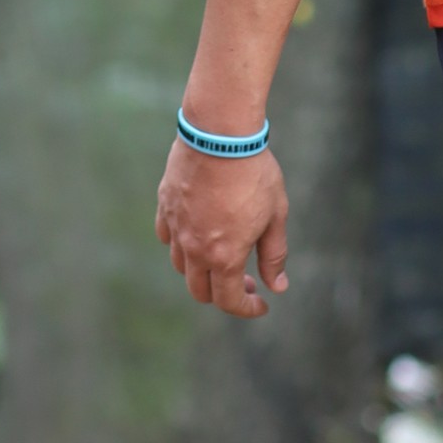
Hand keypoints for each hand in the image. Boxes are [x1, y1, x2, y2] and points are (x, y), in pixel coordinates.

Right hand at [156, 142, 288, 321]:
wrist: (219, 134)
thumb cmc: (253, 173)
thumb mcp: (275, 216)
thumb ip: (274, 255)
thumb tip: (277, 286)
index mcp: (224, 257)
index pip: (229, 302)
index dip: (247, 308)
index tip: (261, 302)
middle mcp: (194, 248)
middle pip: (200, 291)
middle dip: (224, 294)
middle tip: (245, 279)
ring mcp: (176, 227)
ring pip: (181, 266)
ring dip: (201, 271)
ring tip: (221, 254)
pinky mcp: (165, 205)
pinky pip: (167, 236)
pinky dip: (180, 244)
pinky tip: (197, 231)